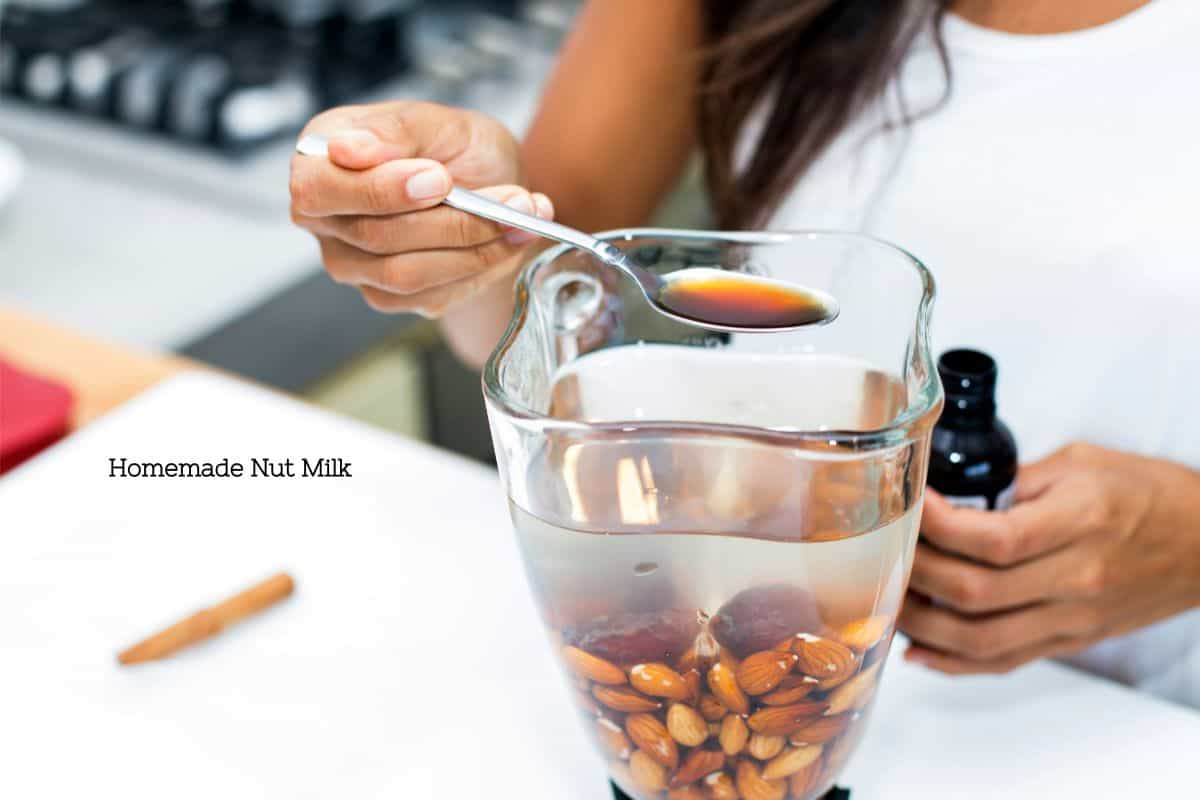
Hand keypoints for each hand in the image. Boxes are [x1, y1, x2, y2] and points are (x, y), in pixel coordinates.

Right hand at [289, 101, 553, 317]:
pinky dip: (480, 268)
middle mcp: (325, 216)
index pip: (316, 188)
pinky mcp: (387, 295)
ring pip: (404, 273)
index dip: (378, 190)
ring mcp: (352, 262)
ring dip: (474, 246)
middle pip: (372, 235)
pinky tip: (509, 239)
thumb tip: (345, 149)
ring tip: (522, 214)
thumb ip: (394, 130)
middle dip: (452, 219)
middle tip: (512, 198)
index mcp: (319, 156)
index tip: (439, 179)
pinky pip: (430, 295)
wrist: (491, 188)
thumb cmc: (455, 147)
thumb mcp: (438, 120)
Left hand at [899, 443, 1199, 673]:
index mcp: (1078, 524)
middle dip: (918, 574)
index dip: (937, 525)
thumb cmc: (1151, 495)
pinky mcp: (1072, 640)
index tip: (910, 505)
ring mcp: (1073, 618)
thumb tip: (954, 495)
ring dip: (924, 625)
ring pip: (980, 639)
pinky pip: (1005, 661)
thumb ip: (1015, 480)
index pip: (991, 539)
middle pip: (974, 593)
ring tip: (891, 599)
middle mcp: (1075, 580)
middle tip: (890, 551)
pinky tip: (919, 651)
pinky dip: (955, 663)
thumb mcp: (1082, 462)